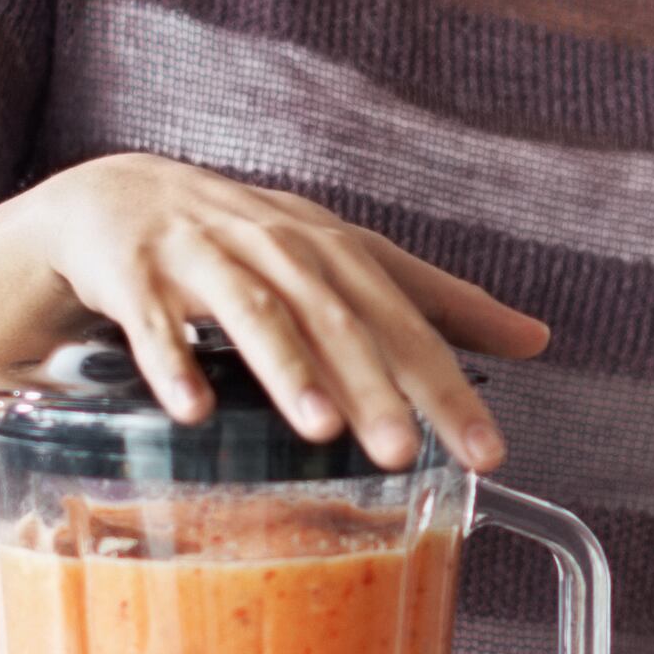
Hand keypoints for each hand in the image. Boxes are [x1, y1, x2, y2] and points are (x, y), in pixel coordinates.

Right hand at [0, 153, 546, 494]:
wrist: (114, 200)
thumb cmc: (246, 247)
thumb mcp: (339, 264)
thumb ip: (432, 303)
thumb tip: (539, 339)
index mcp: (330, 248)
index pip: (402, 313)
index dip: (447, 380)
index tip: (488, 451)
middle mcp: (273, 242)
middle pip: (334, 312)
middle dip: (373, 383)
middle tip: (405, 453)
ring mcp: (200, 253)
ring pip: (251, 310)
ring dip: (286, 367)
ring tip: (318, 429)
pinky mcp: (130, 273)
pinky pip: (151, 322)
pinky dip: (171, 363)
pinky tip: (192, 411)